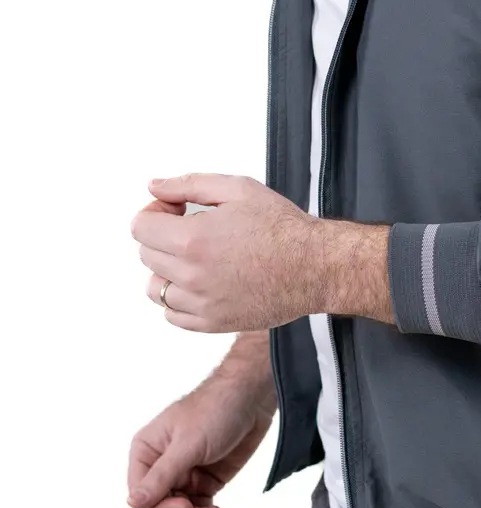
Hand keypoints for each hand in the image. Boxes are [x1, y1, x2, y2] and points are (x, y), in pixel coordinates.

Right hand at [127, 377, 275, 507]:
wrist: (252, 397)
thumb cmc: (215, 409)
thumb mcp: (187, 444)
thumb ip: (161, 476)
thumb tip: (132, 503)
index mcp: (146, 451)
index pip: (141, 496)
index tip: (186, 506)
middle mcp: (161, 466)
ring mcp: (183, 475)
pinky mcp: (204, 481)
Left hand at [131, 172, 318, 331]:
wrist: (314, 266)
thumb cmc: (281, 227)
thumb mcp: (237, 189)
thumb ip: (188, 184)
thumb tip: (154, 186)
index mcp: (192, 239)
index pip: (140, 227)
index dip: (155, 212)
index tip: (176, 210)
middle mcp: (190, 275)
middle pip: (147, 254)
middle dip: (164, 236)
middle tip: (195, 227)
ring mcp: (199, 303)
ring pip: (154, 288)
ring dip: (167, 269)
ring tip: (197, 257)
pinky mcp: (211, 323)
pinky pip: (172, 314)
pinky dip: (179, 298)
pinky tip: (203, 280)